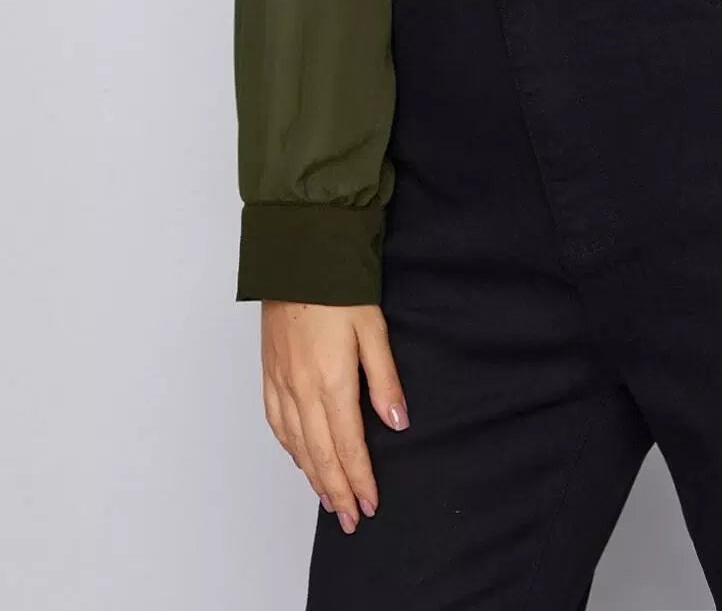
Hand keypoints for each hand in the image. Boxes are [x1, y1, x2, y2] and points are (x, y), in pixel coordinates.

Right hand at [260, 300, 408, 533]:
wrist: (296, 257)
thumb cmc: (338, 288)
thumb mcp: (373, 329)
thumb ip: (385, 380)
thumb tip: (397, 424)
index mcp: (330, 382)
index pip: (347, 446)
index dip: (359, 479)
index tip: (369, 505)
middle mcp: (300, 390)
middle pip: (319, 455)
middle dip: (336, 491)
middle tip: (350, 520)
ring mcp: (280, 382)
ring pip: (296, 445)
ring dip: (313, 476)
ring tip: (328, 500)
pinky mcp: (269, 372)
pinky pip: (277, 423)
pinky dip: (290, 448)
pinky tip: (300, 457)